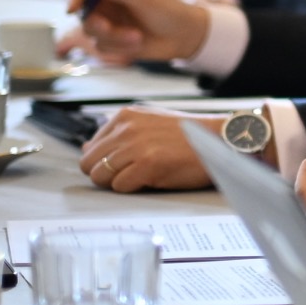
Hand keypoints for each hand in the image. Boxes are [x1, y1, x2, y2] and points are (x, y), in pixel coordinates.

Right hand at [62, 0, 210, 63]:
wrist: (183, 36)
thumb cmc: (169, 11)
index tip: (72, 7)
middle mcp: (108, 0)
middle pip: (84, 10)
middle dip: (96, 23)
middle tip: (108, 28)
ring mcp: (108, 19)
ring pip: (92, 30)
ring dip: (114, 37)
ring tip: (137, 37)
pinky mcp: (111, 38)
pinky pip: (102, 45)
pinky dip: (119, 47)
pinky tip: (137, 44)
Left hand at [79, 108, 225, 192]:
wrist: (219, 141)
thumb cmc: (188, 136)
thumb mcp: (149, 124)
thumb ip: (118, 135)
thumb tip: (87, 149)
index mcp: (125, 116)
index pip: (91, 147)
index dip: (104, 161)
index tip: (122, 165)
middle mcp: (126, 129)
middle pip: (90, 162)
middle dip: (105, 173)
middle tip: (129, 174)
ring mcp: (135, 147)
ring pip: (100, 176)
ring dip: (117, 182)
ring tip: (140, 176)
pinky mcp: (146, 166)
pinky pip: (119, 186)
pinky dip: (132, 188)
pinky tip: (150, 179)